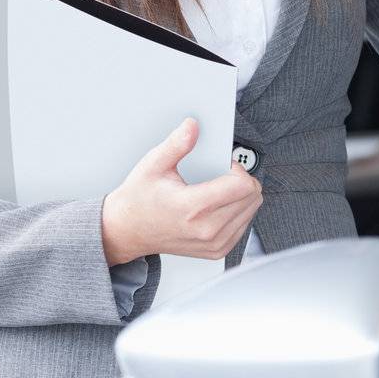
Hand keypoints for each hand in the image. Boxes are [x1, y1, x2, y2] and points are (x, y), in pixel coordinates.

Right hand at [100, 118, 262, 265]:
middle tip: (219, 176)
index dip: (237, 168)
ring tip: (216, 191)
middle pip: (253, 196)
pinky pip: (245, 224)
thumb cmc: (138, 199)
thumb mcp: (153, 165)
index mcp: (193, 208)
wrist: (126, 231)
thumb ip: (176, 144)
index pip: (243, 186)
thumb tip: (192, 126)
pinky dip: (238, 211)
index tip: (223, 166)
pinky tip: (218, 206)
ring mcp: (214, 244)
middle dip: (241, 179)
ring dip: (242, 195)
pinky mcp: (218, 250)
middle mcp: (207, 230)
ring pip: (252, 209)